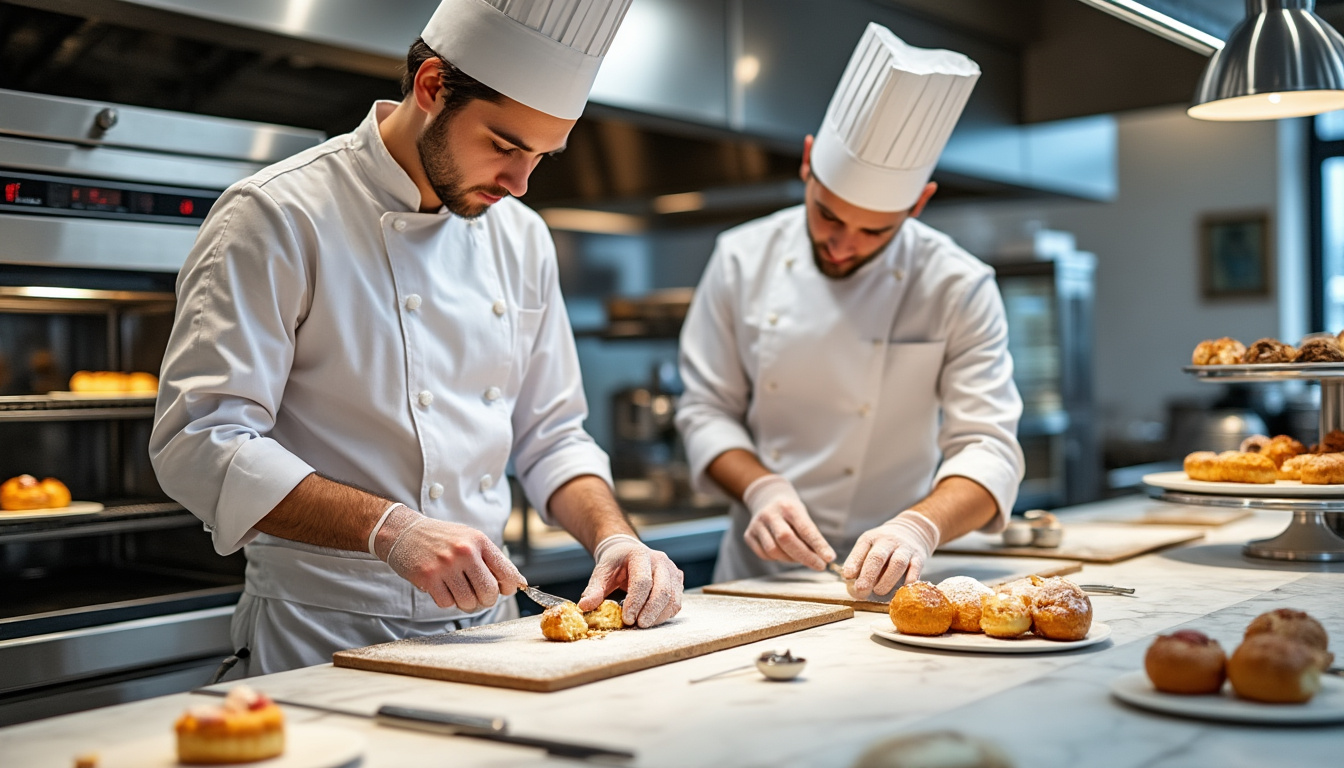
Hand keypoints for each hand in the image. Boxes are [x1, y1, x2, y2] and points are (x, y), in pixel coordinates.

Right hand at [375, 506, 524, 612]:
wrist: (404, 531)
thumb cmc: (440, 538)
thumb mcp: (469, 539)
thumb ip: (491, 559)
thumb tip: (517, 583)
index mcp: (479, 541)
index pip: (507, 572)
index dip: (509, 587)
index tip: (504, 590)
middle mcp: (465, 551)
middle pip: (489, 592)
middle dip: (486, 600)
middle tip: (479, 596)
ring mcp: (446, 565)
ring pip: (468, 602)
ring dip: (465, 602)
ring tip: (457, 589)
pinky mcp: (428, 577)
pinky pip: (447, 603)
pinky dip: (447, 601)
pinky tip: (442, 587)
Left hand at [578, 534, 682, 627]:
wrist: (627, 553)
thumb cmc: (615, 564)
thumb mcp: (601, 573)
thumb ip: (594, 589)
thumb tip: (584, 606)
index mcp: (640, 555)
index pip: (642, 581)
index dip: (635, 603)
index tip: (626, 619)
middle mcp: (660, 561)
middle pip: (662, 591)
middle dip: (650, 612)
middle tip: (637, 625)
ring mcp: (672, 570)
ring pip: (673, 599)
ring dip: (658, 616)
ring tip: (642, 624)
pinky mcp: (677, 581)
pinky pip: (676, 603)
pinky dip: (664, 615)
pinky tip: (651, 619)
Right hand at [742, 474, 834, 569]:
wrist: (765, 499)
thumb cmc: (790, 511)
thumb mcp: (802, 515)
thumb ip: (810, 534)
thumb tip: (823, 557)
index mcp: (788, 507)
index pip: (804, 528)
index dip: (818, 545)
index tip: (829, 558)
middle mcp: (770, 514)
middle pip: (786, 539)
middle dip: (805, 556)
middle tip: (820, 566)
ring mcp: (756, 524)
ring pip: (774, 550)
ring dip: (791, 559)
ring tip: (801, 557)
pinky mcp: (749, 535)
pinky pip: (765, 554)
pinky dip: (778, 558)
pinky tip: (785, 553)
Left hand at [842, 511, 939, 598]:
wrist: (913, 530)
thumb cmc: (884, 545)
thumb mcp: (869, 546)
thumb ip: (860, 562)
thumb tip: (851, 583)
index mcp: (871, 538)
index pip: (861, 548)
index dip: (853, 562)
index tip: (848, 576)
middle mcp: (888, 541)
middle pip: (878, 557)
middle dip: (868, 574)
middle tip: (861, 589)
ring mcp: (905, 548)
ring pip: (897, 563)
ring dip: (887, 580)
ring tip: (878, 592)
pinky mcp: (919, 557)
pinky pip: (915, 568)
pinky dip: (909, 579)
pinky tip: (902, 589)